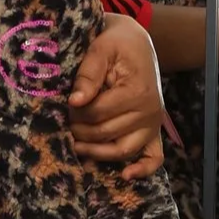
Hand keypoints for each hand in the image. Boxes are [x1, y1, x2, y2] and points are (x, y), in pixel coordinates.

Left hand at [70, 15, 165, 178]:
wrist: (137, 42)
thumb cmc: (116, 44)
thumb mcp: (100, 49)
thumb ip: (88, 74)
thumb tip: (75, 102)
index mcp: (137, 92)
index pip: (97, 114)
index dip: (75, 113)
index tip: (65, 104)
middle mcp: (149, 112)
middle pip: (105, 133)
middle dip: (80, 130)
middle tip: (65, 121)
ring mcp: (153, 125)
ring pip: (121, 150)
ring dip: (96, 153)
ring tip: (75, 145)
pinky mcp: (153, 131)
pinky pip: (153, 158)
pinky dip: (142, 170)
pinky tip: (125, 176)